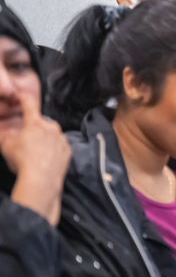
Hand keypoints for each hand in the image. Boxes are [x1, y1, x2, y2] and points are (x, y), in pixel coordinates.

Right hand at [5, 93, 70, 225]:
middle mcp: (51, 127)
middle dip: (33, 129)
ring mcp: (61, 138)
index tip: (21, 96)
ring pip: (51, 134)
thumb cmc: (22, 161)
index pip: (29, 103)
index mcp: (35, 123)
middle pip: (40, 123)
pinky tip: (45, 159)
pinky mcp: (68, 149)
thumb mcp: (6, 146)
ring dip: (44, 140)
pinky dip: (53, 149)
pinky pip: (59, 145)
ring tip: (35, 154)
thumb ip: (6, 135)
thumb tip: (6, 132)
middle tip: (25, 142)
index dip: (23, 98)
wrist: (41, 179)